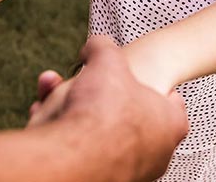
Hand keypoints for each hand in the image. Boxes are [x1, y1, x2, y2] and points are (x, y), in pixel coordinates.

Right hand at [29, 36, 187, 181]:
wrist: (76, 156)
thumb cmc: (102, 106)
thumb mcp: (106, 58)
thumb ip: (102, 46)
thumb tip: (93, 47)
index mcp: (170, 124)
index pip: (172, 101)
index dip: (151, 82)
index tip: (132, 75)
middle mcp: (155, 154)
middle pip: (126, 114)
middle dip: (98, 94)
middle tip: (81, 82)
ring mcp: (130, 171)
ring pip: (99, 132)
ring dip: (75, 110)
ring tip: (51, 93)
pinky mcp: (102, 179)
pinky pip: (81, 150)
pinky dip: (63, 132)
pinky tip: (43, 115)